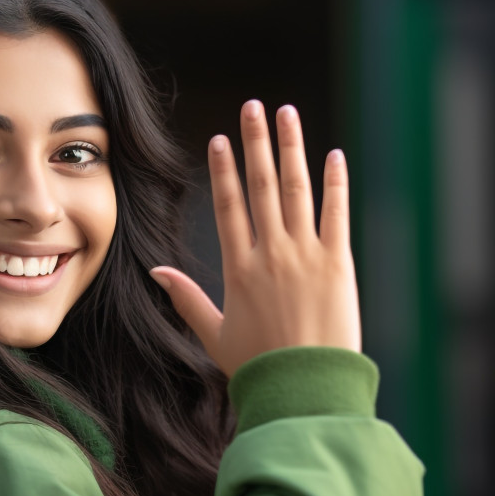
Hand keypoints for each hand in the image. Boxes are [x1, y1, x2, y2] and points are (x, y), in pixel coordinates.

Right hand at [150, 100, 360, 377]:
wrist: (304, 388)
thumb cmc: (257, 367)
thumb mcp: (213, 334)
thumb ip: (186, 298)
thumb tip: (156, 270)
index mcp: (239, 270)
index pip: (229, 207)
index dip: (224, 170)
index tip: (219, 140)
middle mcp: (271, 254)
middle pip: (260, 186)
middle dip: (255, 142)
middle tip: (252, 107)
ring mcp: (306, 256)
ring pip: (296, 190)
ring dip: (291, 148)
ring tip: (287, 115)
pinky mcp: (338, 264)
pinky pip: (337, 213)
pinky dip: (335, 183)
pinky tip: (333, 155)